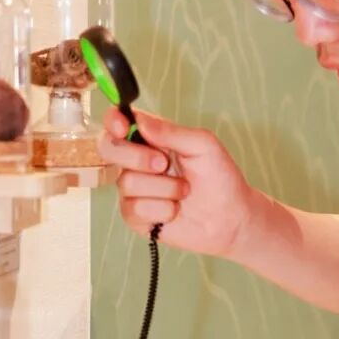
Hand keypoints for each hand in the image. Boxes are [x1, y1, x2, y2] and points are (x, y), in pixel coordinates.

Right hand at [98, 106, 255, 256]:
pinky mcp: (135, 215)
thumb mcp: (203, 145)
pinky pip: (134, 208)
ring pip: (127, 182)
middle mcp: (136, 161)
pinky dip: (162, 209)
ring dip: (164, 188)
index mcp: (151, 138)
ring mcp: (133, 189)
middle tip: (163, 164)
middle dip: (135, 156)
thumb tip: (139, 122)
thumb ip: (171, 132)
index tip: (122, 127)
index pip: (117, 122)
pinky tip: (176, 210)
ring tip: (184, 191)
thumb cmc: (219, 177)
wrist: (230, 218)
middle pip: (109, 148)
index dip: (113, 121)